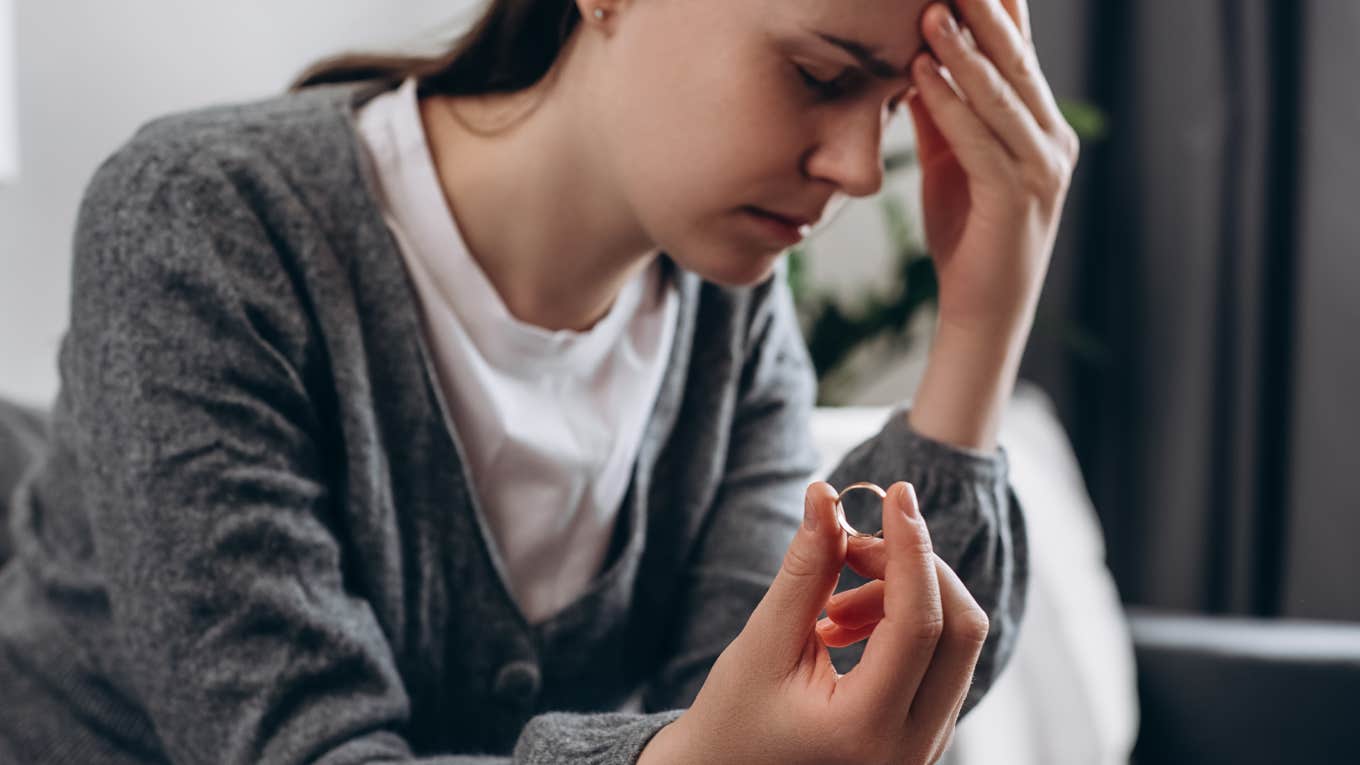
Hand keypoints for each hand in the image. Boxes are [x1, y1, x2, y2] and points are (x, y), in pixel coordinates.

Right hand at [638, 482, 989, 764]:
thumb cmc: (733, 722)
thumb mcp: (761, 644)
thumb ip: (804, 570)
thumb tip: (826, 496)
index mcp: (867, 729)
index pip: (919, 622)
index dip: (911, 547)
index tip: (896, 494)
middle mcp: (912, 747)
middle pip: (961, 628)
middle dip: (916, 568)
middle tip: (853, 547)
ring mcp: (926, 747)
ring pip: (956, 643)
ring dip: (905, 597)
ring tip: (830, 606)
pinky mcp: (924, 734)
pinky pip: (940, 662)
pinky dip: (904, 625)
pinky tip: (844, 625)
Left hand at [909, 0, 1077, 333]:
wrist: (984, 310)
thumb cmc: (967, 234)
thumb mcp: (950, 161)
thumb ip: (940, 113)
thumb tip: (913, 61)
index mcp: (1040, 126)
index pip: (1021, 55)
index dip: (1002, 9)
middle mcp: (1051, 139)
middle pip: (1018, 62)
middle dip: (986, 11)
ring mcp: (1042, 168)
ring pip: (1003, 96)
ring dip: (964, 50)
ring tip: (932, 10)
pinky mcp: (1017, 198)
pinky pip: (980, 140)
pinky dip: (950, 104)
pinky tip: (921, 75)